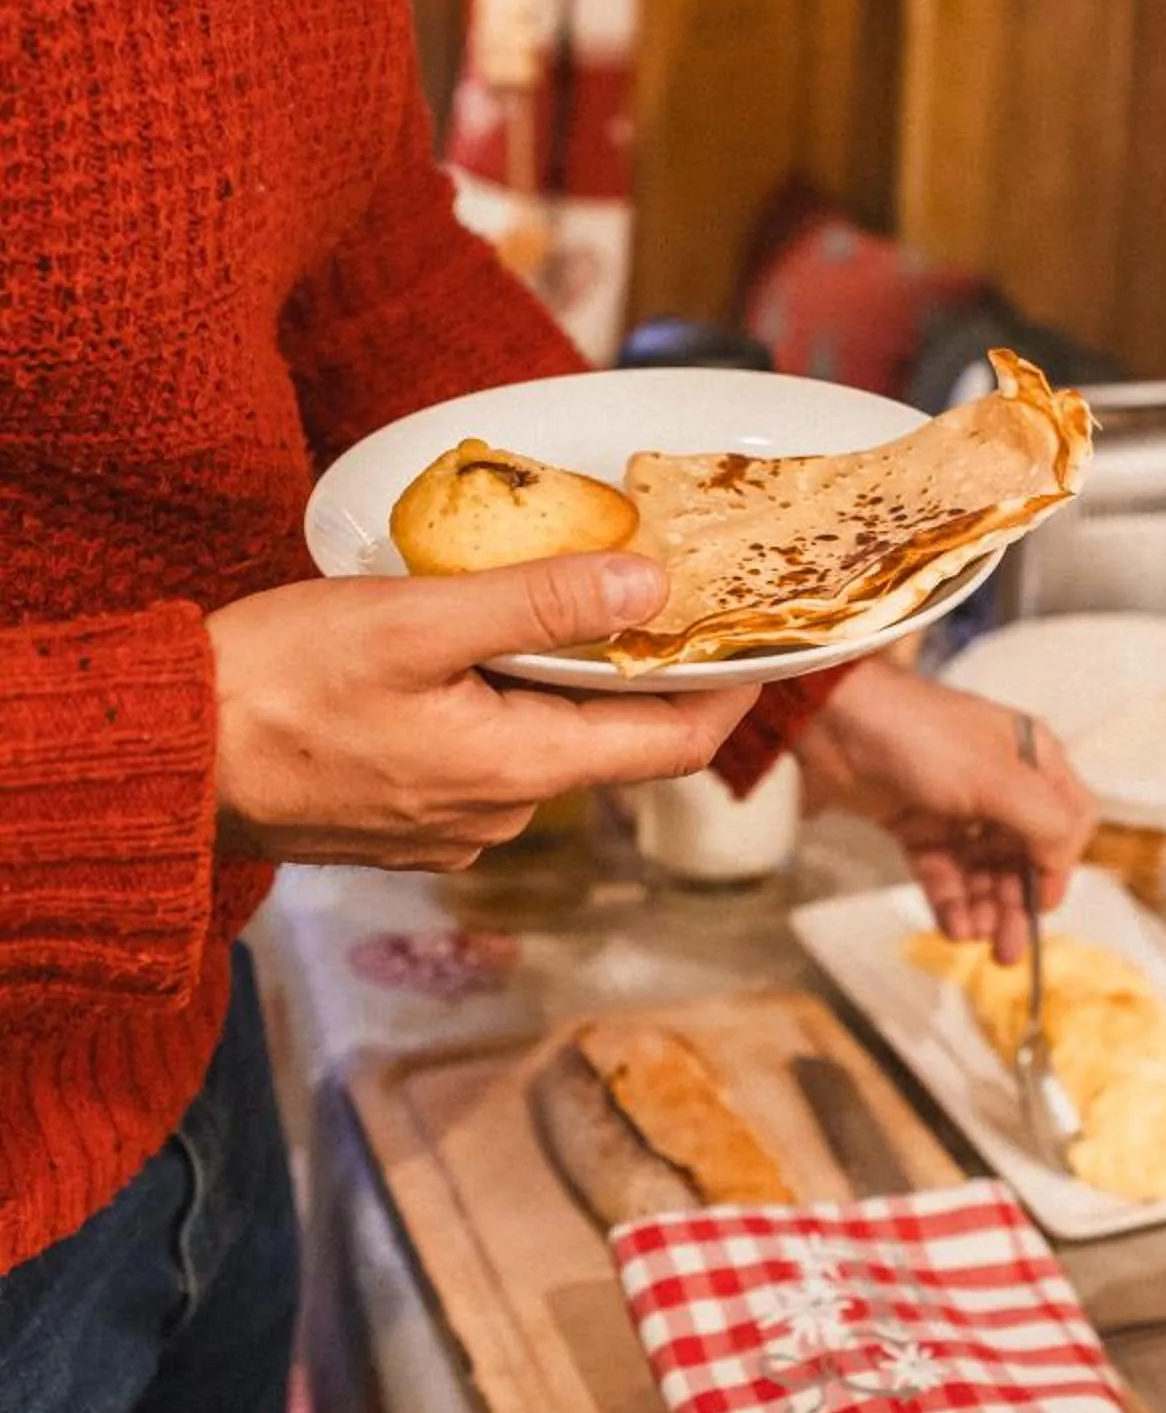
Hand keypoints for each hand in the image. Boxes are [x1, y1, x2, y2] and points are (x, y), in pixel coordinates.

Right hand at [207, 553, 755, 869]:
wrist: (155, 766)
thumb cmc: (271, 687)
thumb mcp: (415, 622)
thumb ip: (538, 605)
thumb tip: (648, 586)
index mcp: (515, 774)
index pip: (670, 745)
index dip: (728, 687)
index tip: (764, 632)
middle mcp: (496, 818)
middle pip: (610, 741)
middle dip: (645, 669)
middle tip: (668, 587)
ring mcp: (449, 827)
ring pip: (544, 745)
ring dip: (565, 681)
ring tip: (570, 595)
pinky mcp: (404, 818)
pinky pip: (486, 756)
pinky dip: (504, 701)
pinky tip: (479, 645)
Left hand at [794, 661, 1096, 957]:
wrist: (833, 722)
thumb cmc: (920, 735)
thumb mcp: (996, 778)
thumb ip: (1043, 822)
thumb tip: (1062, 865)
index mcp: (1032, 759)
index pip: (1067, 822)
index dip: (1059, 866)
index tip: (1041, 904)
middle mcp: (1000, 783)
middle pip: (1024, 856)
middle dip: (1017, 903)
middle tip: (1007, 950)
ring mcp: (957, 806)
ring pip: (983, 870)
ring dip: (983, 907)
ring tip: (970, 935)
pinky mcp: (917, 824)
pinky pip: (944, 872)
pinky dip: (950, 901)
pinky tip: (951, 926)